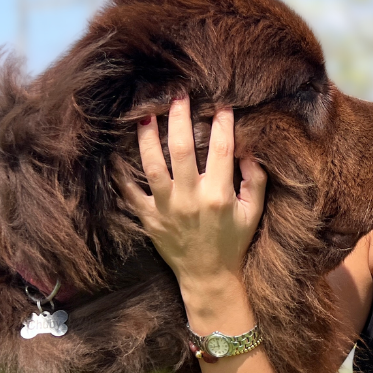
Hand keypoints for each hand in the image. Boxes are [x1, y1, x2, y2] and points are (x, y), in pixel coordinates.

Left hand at [116, 97, 266, 294]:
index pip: (221, 149)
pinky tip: (115, 152)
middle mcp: (191, 198)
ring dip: (147, 137)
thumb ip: (256, 181)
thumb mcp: (253, 213)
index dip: (222, 123)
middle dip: (179, 117)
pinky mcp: (149, 218)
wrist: (208, 277)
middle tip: (177, 95)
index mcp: (219, 195)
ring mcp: (166, 208)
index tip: (222, 104)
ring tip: (144, 114)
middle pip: (181, 148)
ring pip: (151, 165)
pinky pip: (129, 192)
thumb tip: (249, 151)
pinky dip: (120, 173)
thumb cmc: (233, 242)